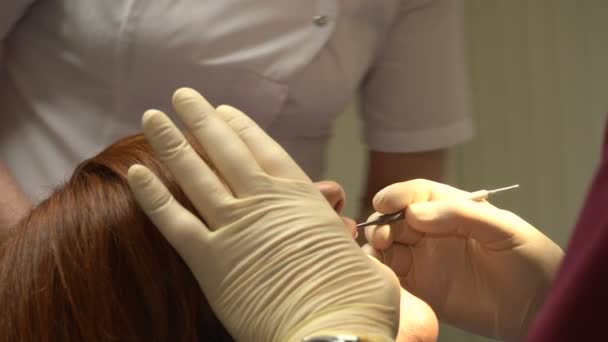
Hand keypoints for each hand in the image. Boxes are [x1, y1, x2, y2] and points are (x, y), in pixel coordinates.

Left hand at [127, 88, 399, 341]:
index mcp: (301, 198)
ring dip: (171, 143)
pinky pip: (174, 221)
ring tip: (151, 117)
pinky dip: (152, 197)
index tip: (223, 111)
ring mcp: (235, 228)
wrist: (336, 332)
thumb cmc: (358, 302)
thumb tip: (359, 254)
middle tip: (182, 97)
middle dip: (201, 119)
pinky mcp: (211, 261)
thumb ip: (350, 249)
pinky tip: (134, 173)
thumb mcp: (363, 263)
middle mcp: (264, 202)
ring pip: (195, 175)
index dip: (240, 128)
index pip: (264, 150)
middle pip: (225, 150)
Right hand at [364, 179, 563, 339]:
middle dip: (382, 224)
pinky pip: (392, 280)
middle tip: (384, 237)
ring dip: (376, 249)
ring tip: (381, 257)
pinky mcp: (421, 291)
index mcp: (450, 210)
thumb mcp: (504, 228)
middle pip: (393, 220)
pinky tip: (385, 280)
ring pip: (386, 248)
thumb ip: (460, 214)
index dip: (397, 195)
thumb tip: (413, 214)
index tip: (385, 204)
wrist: (539, 308)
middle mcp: (431, 233)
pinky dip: (381, 277)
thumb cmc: (532, 260)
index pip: (415, 194)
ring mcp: (424, 261)